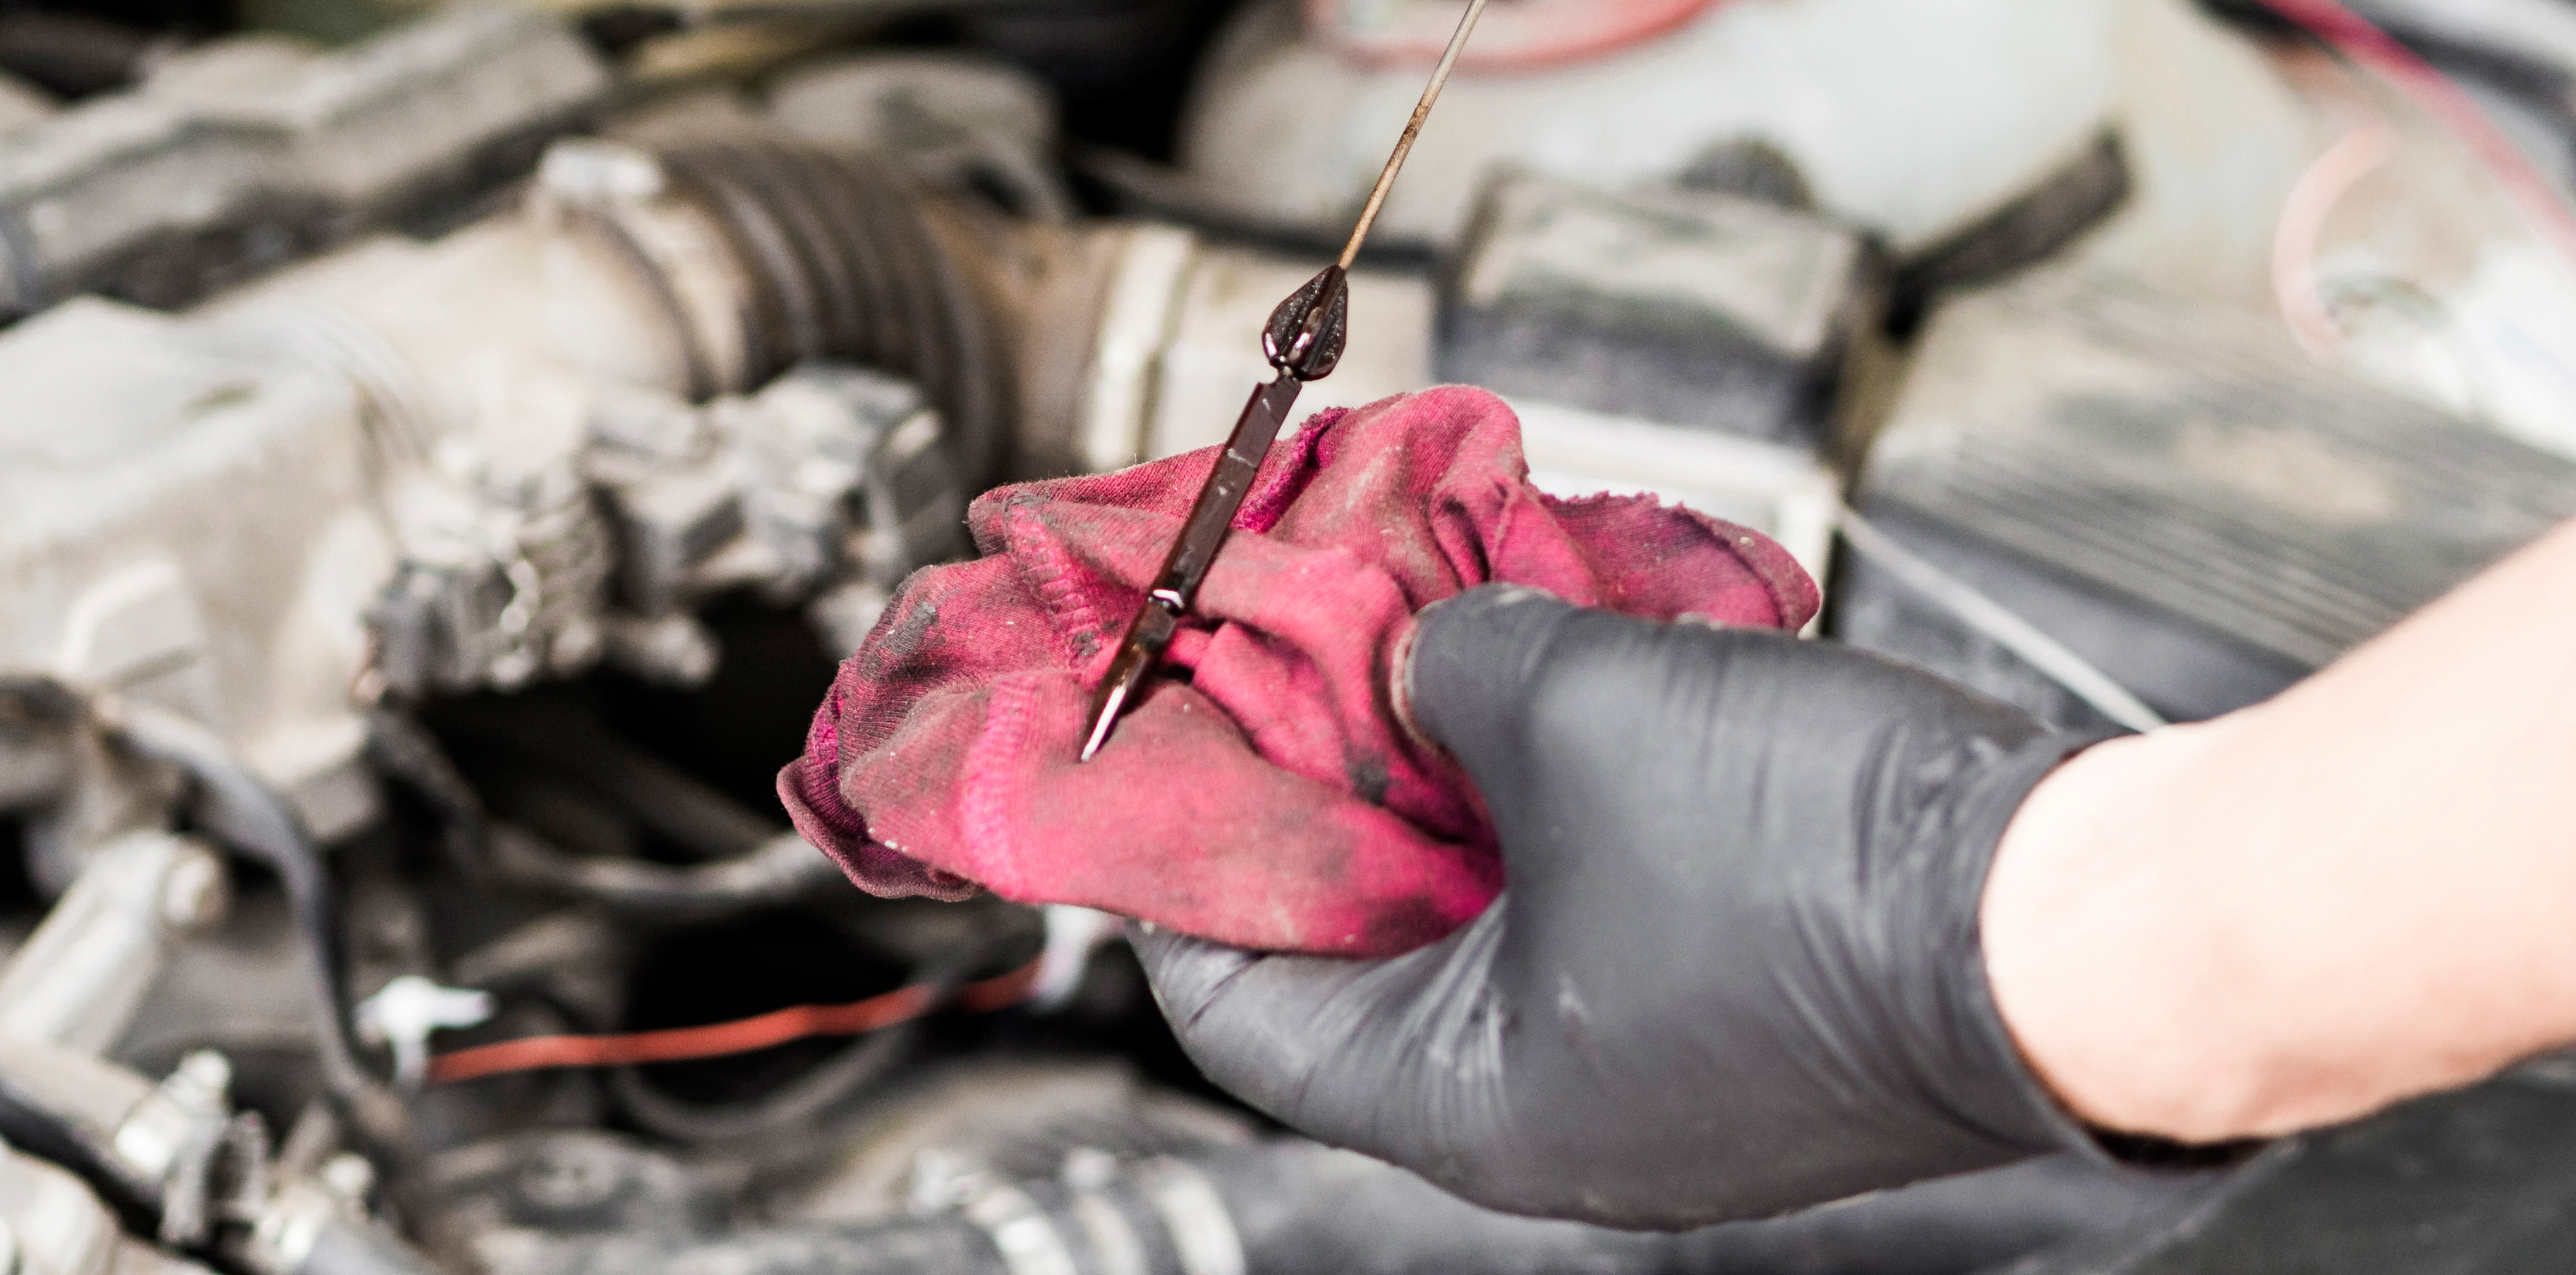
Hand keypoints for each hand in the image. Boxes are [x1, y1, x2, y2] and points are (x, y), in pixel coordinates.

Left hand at [1132, 585, 2097, 1227]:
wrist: (2086, 923)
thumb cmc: (1826, 864)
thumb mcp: (1578, 713)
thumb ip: (1449, 670)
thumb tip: (1416, 652)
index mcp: (1467, 1099)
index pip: (1239, 1010)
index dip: (1178, 876)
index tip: (1152, 769)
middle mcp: (1552, 1118)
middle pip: (1366, 954)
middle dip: (1332, 800)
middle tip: (1296, 678)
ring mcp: (1654, 1076)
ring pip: (1494, 917)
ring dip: (1460, 784)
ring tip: (1435, 653)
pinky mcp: (1740, 1019)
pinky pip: (1601, 907)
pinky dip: (1565, 804)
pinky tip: (1574, 686)